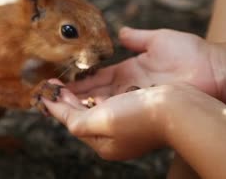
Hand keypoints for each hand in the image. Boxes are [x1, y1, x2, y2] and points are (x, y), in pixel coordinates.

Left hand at [42, 83, 168, 160]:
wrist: (182, 109)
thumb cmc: (143, 116)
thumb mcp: (104, 122)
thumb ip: (78, 121)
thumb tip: (62, 115)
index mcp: (103, 144)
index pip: (72, 122)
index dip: (56, 105)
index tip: (43, 90)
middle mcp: (113, 137)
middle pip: (82, 116)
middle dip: (67, 99)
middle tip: (53, 82)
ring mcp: (126, 125)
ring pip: (95, 107)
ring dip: (80, 93)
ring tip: (68, 80)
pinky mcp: (137, 111)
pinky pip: (109, 101)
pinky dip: (97, 91)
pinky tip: (93, 81)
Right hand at [68, 28, 222, 103]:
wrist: (215, 71)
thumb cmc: (191, 53)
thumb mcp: (158, 39)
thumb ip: (137, 38)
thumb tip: (120, 32)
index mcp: (130, 70)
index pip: (98, 76)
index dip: (79, 77)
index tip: (59, 77)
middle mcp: (129, 87)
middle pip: (94, 92)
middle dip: (72, 92)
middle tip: (48, 91)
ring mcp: (134, 99)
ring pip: (99, 103)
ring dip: (76, 102)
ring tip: (53, 99)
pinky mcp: (141, 107)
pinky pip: (112, 110)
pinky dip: (91, 109)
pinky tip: (73, 108)